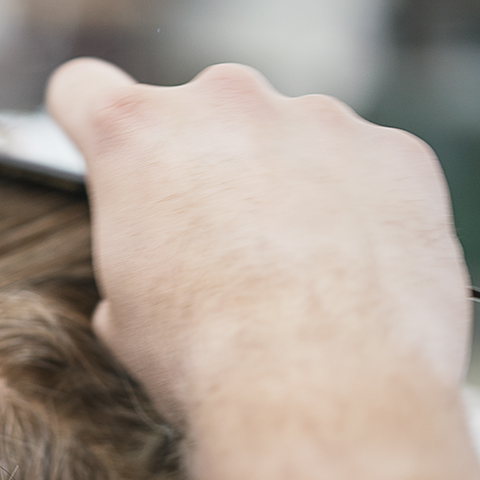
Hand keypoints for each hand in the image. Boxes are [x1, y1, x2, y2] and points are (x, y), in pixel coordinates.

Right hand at [45, 59, 471, 418]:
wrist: (319, 390)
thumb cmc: (206, 355)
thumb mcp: (123, 314)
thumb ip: (135, 255)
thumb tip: (159, 272)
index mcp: (134, 135)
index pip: (83, 89)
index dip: (90, 125)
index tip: (114, 158)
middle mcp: (224, 102)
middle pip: (202, 113)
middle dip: (207, 164)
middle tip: (219, 245)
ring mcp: (318, 119)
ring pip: (291, 138)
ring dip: (288, 183)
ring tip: (296, 272)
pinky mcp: (396, 153)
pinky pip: (370, 168)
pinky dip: (362, 208)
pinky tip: (353, 274)